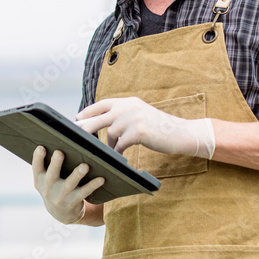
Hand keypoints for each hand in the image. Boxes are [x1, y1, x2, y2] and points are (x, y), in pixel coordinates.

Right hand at [32, 146, 104, 223]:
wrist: (60, 213)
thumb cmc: (55, 187)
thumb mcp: (46, 180)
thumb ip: (49, 166)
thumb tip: (62, 142)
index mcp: (40, 180)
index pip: (36, 167)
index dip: (38, 157)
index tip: (41, 147)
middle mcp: (48, 188)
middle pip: (51, 175)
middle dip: (55, 164)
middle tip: (59, 153)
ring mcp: (61, 196)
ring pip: (69, 184)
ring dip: (77, 174)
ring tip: (85, 166)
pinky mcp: (73, 202)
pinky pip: (84, 192)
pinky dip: (93, 185)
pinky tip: (101, 178)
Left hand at [76, 97, 215, 158]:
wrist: (181, 133)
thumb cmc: (159, 128)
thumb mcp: (140, 116)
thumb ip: (124, 118)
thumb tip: (107, 132)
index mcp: (128, 101)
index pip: (103, 103)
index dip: (89, 111)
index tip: (78, 118)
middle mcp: (129, 107)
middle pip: (100, 118)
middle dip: (87, 127)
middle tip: (77, 135)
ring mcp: (133, 119)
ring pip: (112, 134)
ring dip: (110, 144)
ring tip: (112, 151)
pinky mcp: (138, 132)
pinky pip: (121, 144)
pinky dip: (118, 151)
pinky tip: (120, 156)